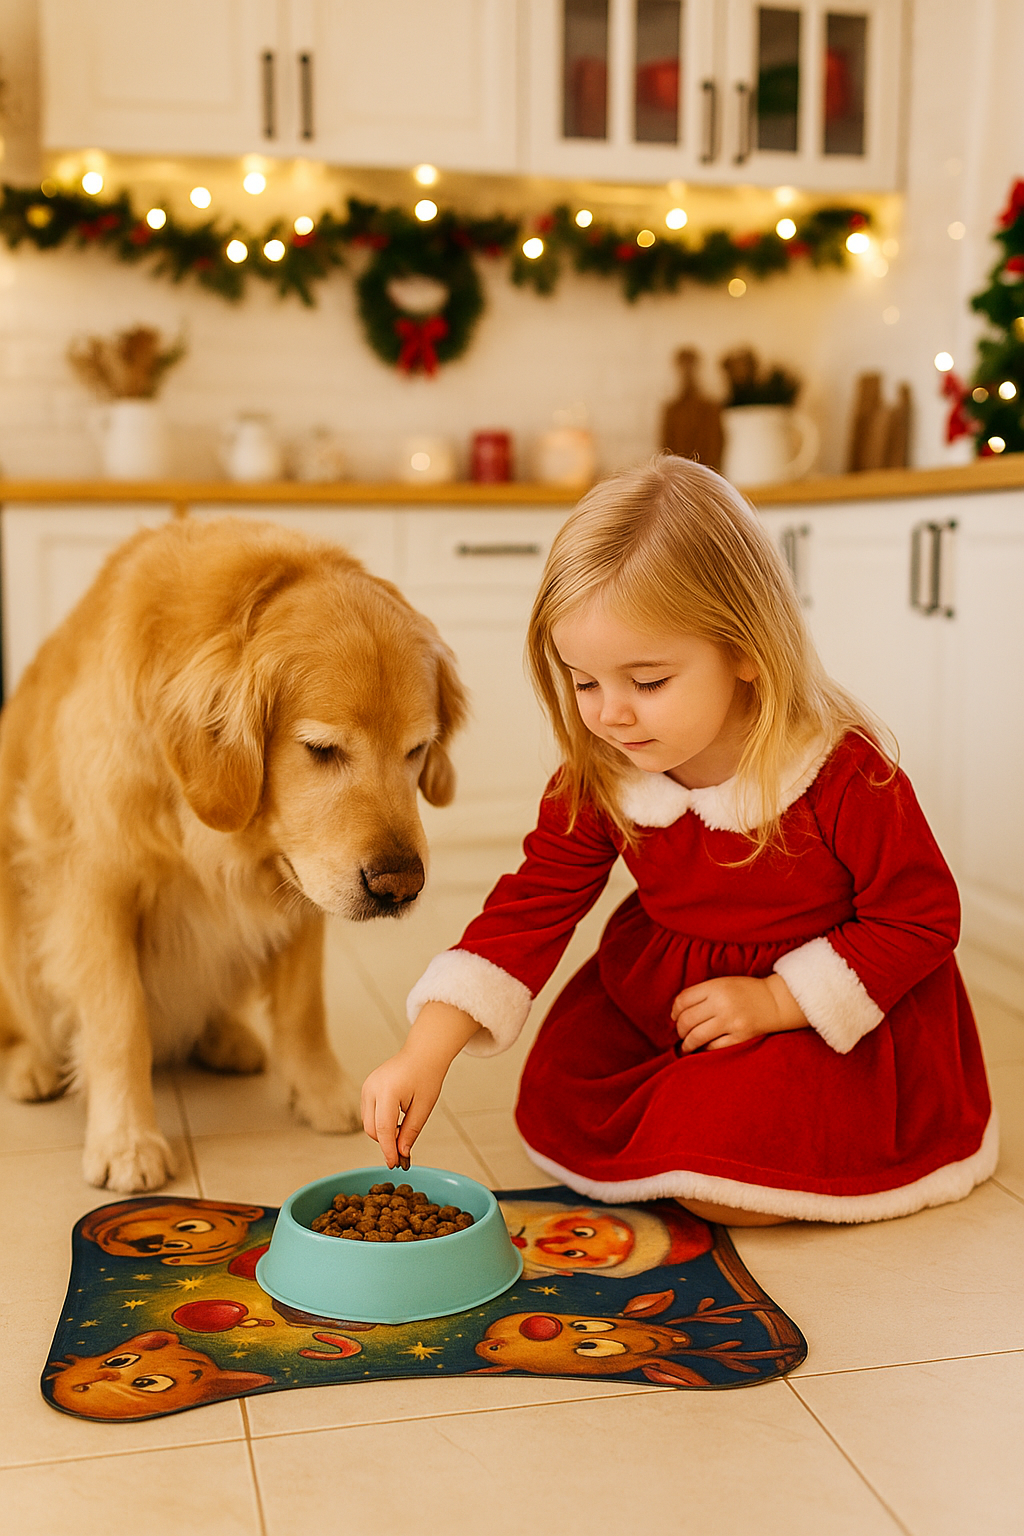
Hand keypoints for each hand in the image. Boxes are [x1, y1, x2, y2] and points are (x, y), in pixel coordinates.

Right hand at [360, 1002, 479, 1167]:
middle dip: (386, 1143)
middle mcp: (372, 1088)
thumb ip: (410, 1131)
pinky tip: (395, 1120)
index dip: (388, 1150)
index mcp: (388, 1092)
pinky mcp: (366, 1087)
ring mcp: (367, 1086)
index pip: (383, 1130)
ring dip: (382, 1133)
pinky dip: (379, 1122)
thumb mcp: (424, 1107)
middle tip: (403, 1151)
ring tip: (403, 1129)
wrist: (423, 1053)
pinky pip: (368, 1113)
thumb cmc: (427, 1076)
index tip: (394, 1165)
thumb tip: (401, 1153)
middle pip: (372, 1129)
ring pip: (368, 1123)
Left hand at [671, 974, 806, 1053]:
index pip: (683, 1000)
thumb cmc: (746, 991)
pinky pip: (713, 1047)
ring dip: (687, 1044)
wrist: (776, 1001)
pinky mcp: (740, 1037)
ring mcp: (731, 1021)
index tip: (675, 1017)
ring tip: (686, 1046)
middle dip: (679, 1030)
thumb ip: (702, 994)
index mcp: (715, 987)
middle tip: (681, 1033)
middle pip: (686, 1020)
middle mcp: (721, 1003)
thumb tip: (678, 1013)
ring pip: (696, 1036)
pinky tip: (703, 1048)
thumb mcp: (723, 983)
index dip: (674, 1011)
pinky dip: (705, 1049)